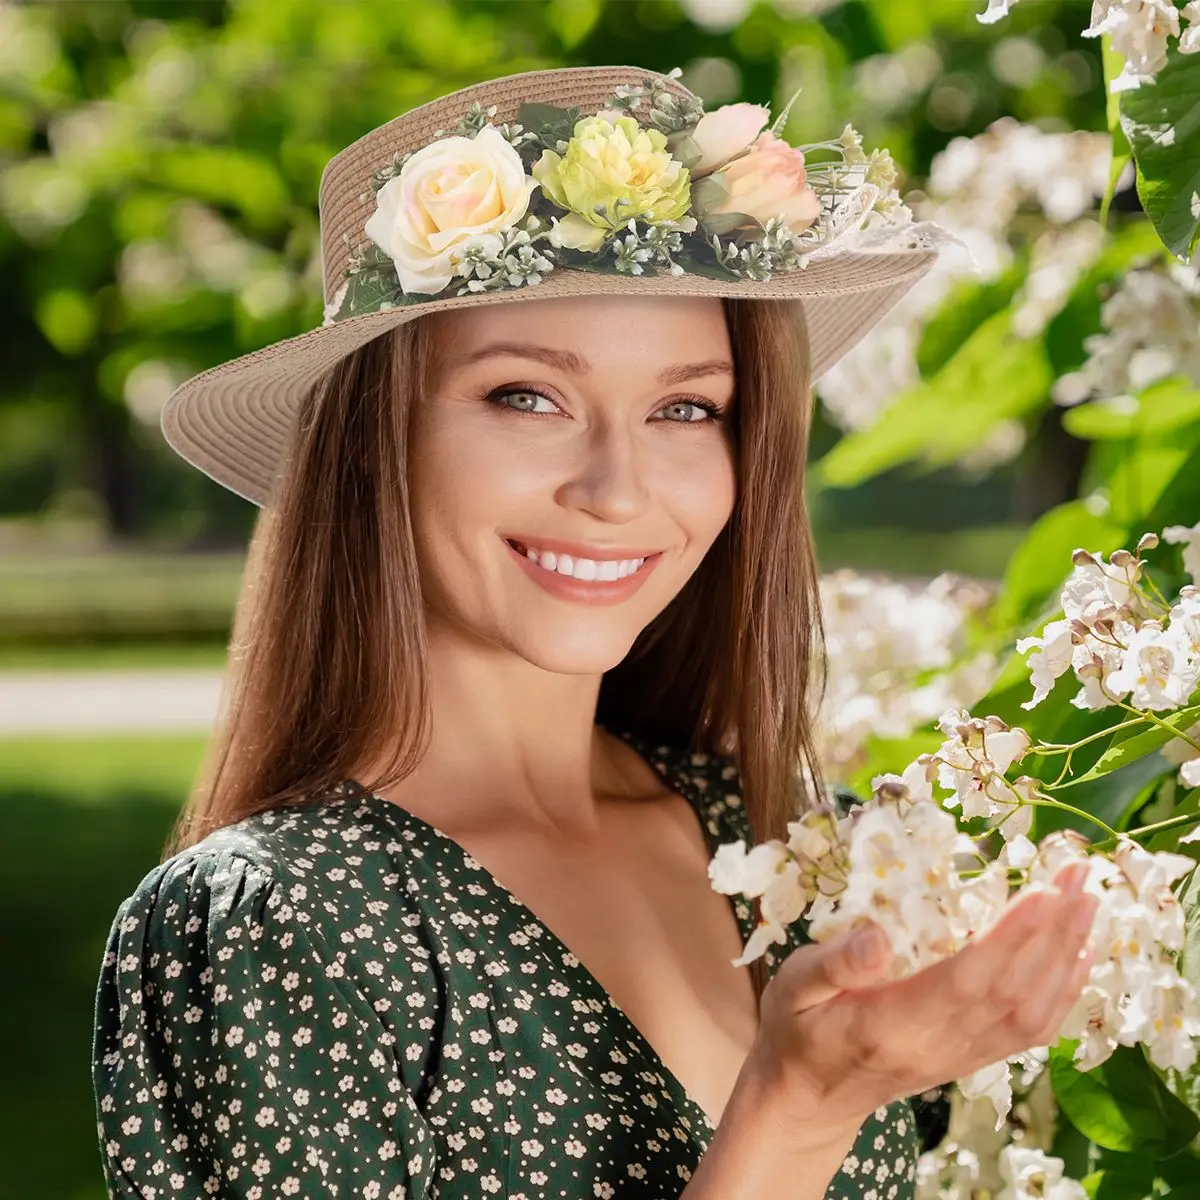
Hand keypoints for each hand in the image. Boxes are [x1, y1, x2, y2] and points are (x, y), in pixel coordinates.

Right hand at [745, 862, 1096, 1134]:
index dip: (1009, 937)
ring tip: (1089, 903)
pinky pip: (1030, 1030)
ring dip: (1067, 956)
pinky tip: (1078, 956)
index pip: (965, 980)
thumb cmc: (796, 1028)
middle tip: (1078, 873)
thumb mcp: (792, 986)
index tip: (1042, 890)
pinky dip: (1063, 991)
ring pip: (1031, 1012)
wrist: (807, 1097)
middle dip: (1053, 931)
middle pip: (1012, 991)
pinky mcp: (971, 1058)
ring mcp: (960, 1056)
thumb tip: (877, 936)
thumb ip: (831, 963)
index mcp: (890, 1024)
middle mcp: (937, 1045)